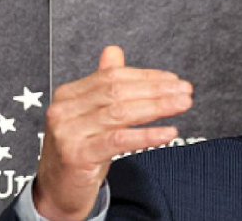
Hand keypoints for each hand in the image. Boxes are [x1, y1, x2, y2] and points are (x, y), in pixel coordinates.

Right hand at [32, 45, 192, 220]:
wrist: (57, 190)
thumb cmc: (79, 150)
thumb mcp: (90, 114)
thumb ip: (102, 83)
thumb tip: (113, 51)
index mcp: (68, 94)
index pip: (113, 76)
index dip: (147, 76)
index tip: (173, 79)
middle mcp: (64, 110)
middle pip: (118, 92)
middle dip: (157, 90)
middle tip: (185, 90)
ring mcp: (68, 133)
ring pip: (121, 113)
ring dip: (157, 107)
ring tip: (182, 105)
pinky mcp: (77, 155)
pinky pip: (119, 140)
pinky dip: (147, 135)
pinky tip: (168, 132)